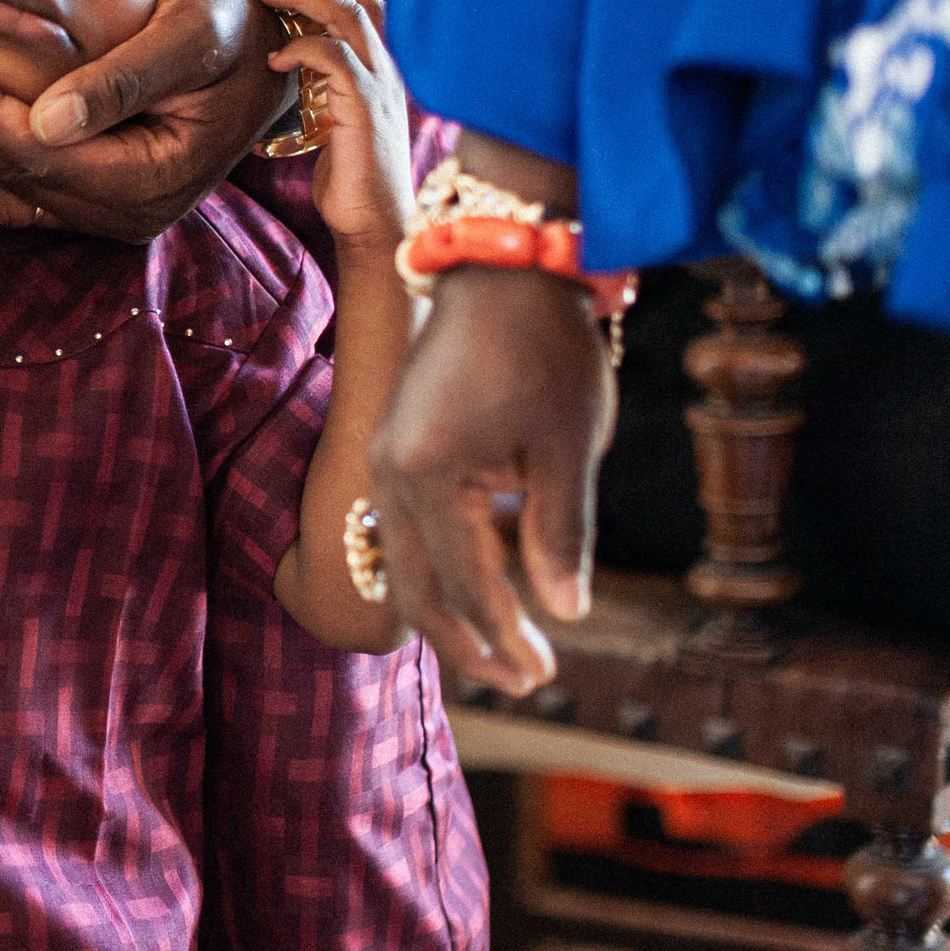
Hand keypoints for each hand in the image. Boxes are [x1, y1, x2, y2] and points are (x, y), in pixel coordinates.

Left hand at [0, 0, 289, 243]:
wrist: (269, 43)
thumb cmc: (237, 23)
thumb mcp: (193, 32)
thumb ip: (123, 78)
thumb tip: (46, 122)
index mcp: (152, 183)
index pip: (43, 155)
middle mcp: (121, 215)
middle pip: (10, 175)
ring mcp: (99, 212)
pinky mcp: (81, 193)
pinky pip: (5, 186)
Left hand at [253, 0, 410, 249]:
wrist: (376, 225)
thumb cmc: (352, 179)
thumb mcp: (337, 123)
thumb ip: (326, 91)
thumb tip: (290, 70)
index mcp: (383, 72)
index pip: (370, 6)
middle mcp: (389, 71)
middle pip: (353, 2)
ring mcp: (380, 87)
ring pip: (346, 19)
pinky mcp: (365, 108)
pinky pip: (335, 59)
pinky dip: (303, 48)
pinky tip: (275, 56)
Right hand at [367, 265, 615, 694]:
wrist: (502, 269)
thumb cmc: (544, 349)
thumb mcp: (567, 447)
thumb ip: (561, 535)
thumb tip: (567, 613)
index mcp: (429, 476)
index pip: (467, 585)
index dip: (505, 637)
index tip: (546, 675)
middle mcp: (388, 475)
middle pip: (416, 591)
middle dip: (467, 644)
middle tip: (523, 681)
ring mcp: (382, 461)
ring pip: (402, 566)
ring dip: (448, 614)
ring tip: (500, 650)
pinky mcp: (391, 449)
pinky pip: (402, 534)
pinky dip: (435, 575)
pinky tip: (473, 591)